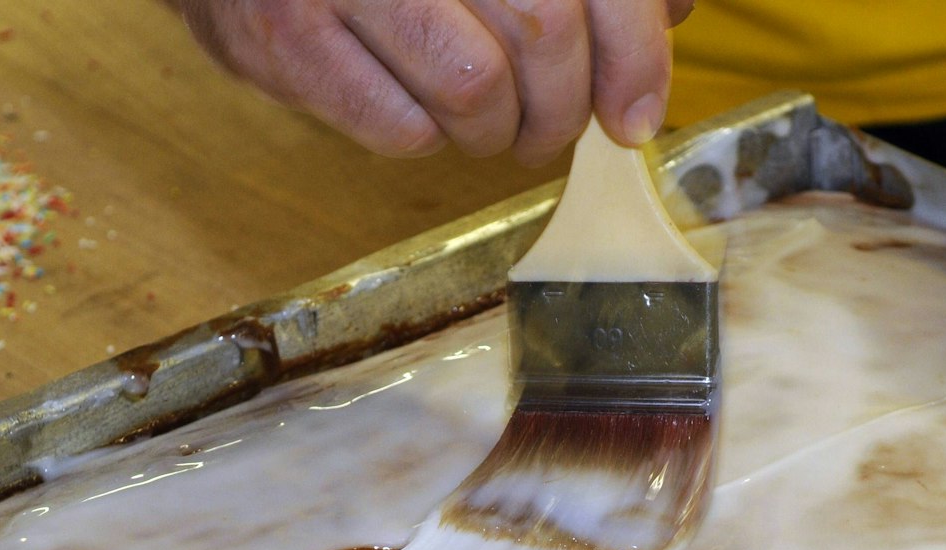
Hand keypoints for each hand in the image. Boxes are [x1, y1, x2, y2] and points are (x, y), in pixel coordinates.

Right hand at [178, 0, 694, 164]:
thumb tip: (670, 15)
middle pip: (541, 30)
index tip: (636, 109)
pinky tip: (417, 104)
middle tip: (555, 123)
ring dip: (499, 130)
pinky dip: (428, 137)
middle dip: (566, 103)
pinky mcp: (276, 40)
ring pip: (473, 91)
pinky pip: (398, 129)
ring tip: (488, 118)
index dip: (633, 49)